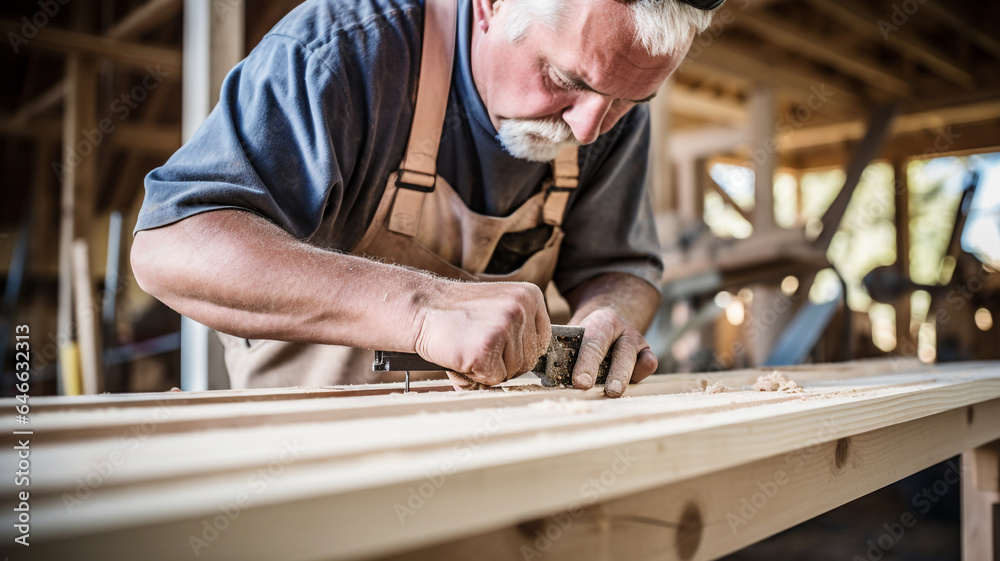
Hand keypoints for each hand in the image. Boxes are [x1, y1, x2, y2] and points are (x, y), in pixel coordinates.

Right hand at [413, 281, 551, 389]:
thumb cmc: (457, 315)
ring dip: (488, 369)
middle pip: (530, 360)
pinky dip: (475, 376)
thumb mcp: (498, 309)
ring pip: (513, 372)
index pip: (541, 342)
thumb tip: (541, 367)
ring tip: (468, 347)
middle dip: (504, 363)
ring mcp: (505, 327)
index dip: (517, 351)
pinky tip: (462, 354)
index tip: (495, 344)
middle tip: (476, 345)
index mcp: (530, 296)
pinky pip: (493, 379)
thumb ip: (521, 331)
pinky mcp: (486, 347)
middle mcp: (522, 308)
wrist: (421, 308)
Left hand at [571, 308, 656, 397]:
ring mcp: (637, 341)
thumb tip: (545, 375)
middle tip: (602, 391)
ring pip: (635, 359)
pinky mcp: (647, 354)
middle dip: (610, 373)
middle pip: (620, 352)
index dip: (586, 363)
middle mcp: (623, 330)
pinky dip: (639, 375)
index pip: (594, 342)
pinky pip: (648, 364)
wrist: (608, 323)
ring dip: (623, 378)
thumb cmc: (584, 336)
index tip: (579, 383)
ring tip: (613, 394)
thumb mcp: (573, 335)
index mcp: (602, 321)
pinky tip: (628, 385)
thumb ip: (562, 350)